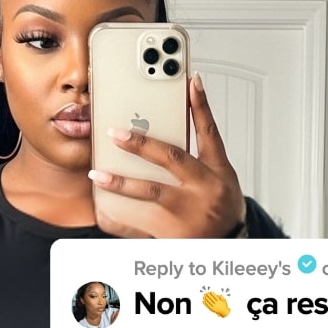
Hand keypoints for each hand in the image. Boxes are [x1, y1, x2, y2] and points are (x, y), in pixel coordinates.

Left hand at [88, 74, 246, 238]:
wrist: (229, 245)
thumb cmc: (222, 209)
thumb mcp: (222, 177)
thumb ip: (201, 151)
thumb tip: (178, 117)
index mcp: (217, 173)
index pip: (209, 132)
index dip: (200, 105)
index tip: (189, 81)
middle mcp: (203, 191)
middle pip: (172, 158)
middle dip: (142, 143)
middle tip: (115, 133)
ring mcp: (187, 214)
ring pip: (151, 192)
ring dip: (121, 182)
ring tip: (98, 173)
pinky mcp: (172, 235)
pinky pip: (139, 227)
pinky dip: (118, 219)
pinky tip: (102, 210)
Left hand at [203, 290, 230, 317]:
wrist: (224, 312)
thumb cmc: (224, 305)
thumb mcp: (224, 301)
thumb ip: (221, 297)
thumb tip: (218, 295)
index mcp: (219, 301)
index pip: (215, 296)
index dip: (212, 294)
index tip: (210, 291)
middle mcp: (216, 303)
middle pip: (211, 298)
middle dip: (208, 295)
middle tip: (205, 293)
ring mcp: (214, 306)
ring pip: (209, 302)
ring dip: (206, 298)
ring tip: (203, 296)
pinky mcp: (212, 309)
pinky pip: (208, 305)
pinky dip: (205, 303)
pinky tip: (203, 301)